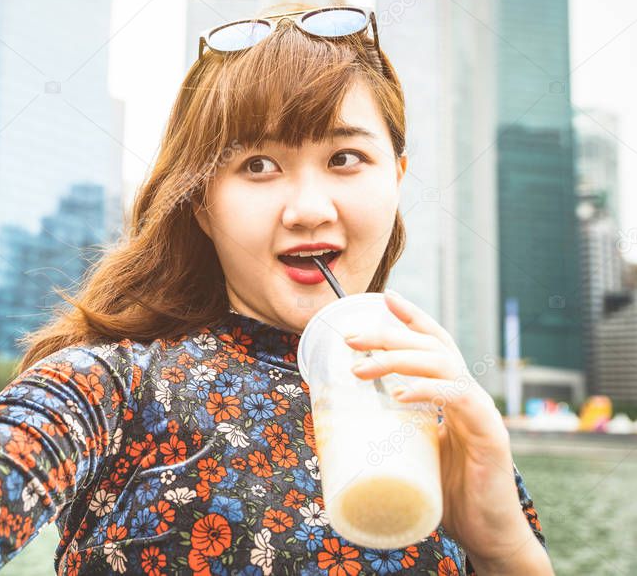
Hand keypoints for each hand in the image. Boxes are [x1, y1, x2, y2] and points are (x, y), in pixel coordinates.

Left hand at [345, 290, 547, 570]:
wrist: (489, 536)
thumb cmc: (449, 496)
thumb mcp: (415, 454)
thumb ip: (395, 433)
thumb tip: (343, 424)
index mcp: (455, 397)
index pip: (437, 345)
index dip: (414, 319)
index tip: (386, 298)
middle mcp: (470, 398)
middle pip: (433, 348)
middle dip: (391, 335)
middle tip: (351, 338)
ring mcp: (482, 414)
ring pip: (443, 366)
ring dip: (399, 360)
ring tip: (361, 368)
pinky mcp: (490, 437)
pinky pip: (460, 401)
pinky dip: (429, 392)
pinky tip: (401, 394)